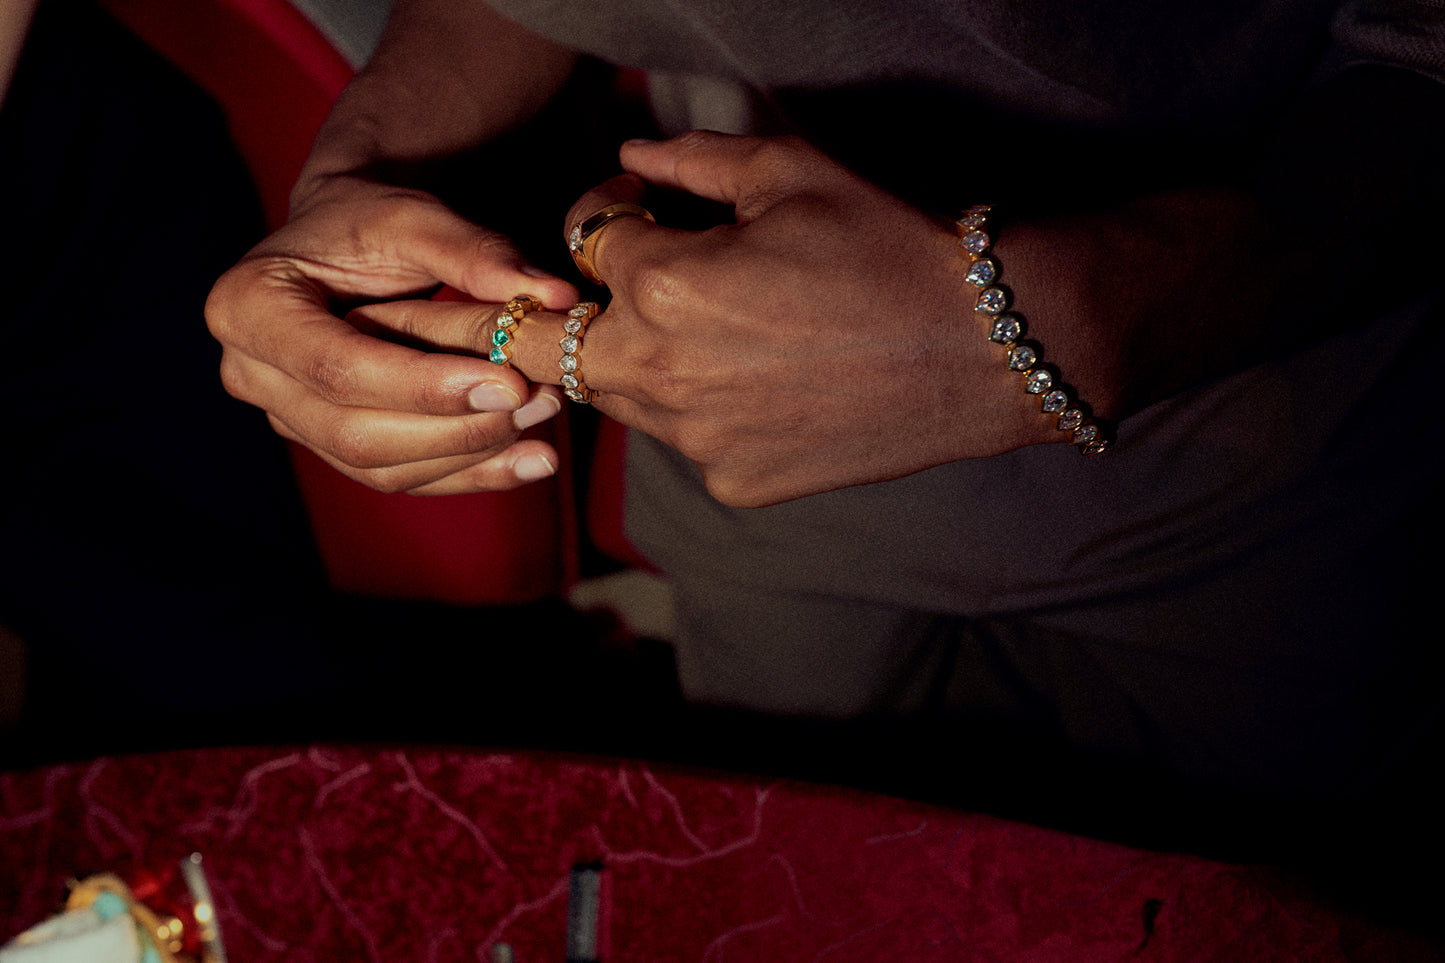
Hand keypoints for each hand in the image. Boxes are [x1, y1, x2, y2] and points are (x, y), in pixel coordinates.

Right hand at [205, 175, 578, 493]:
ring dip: (469, 459)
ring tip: (544, 435)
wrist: (345, 240)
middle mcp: (251, 373)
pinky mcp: (326, 443)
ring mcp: (286, 416)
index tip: (508, 383)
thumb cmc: (368, 220)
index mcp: (248, 306)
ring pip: (378, 467)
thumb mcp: (415, 217)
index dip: (424, 386)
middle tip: (539, 405)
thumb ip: (478, 254)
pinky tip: (528, 462)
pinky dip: (467, 475)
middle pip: (355, 433)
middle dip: (455, 430)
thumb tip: (556, 299)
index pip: (338, 367)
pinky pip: (396, 478)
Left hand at [542, 133, 1063, 505]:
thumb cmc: (889, 248)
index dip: (609, 209)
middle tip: (620, 282)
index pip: (584, 241)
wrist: (980, 350)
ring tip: (710, 325)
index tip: (644, 204)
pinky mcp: (735, 483)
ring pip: (618, 396)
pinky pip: (684, 441)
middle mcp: (661, 374)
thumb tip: (633, 156)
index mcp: (663, 286)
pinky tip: (761, 381)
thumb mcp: (791, 174)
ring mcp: (696, 440)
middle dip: (570, 306)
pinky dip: (699, 409)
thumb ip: (692, 160)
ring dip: (635, 357)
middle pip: (557, 344)